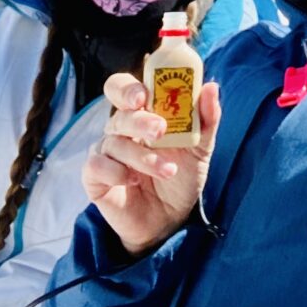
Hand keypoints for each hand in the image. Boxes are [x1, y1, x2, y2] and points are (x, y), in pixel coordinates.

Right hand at [83, 73, 220, 254]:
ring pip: (114, 142)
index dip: (129, 88)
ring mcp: (106, 152)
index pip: (125, 89)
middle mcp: (121, 130)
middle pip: (119, 113)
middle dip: (140, 121)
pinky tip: (135, 181)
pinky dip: (117, 172)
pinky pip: (96, 165)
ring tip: (167, 171)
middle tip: (160, 131)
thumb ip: (206, 118)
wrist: (171, 219)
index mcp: (144, 115)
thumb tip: (211, 86)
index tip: (145, 95)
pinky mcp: (95, 176)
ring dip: (143, 157)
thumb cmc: (182, 177)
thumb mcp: (201, 148)